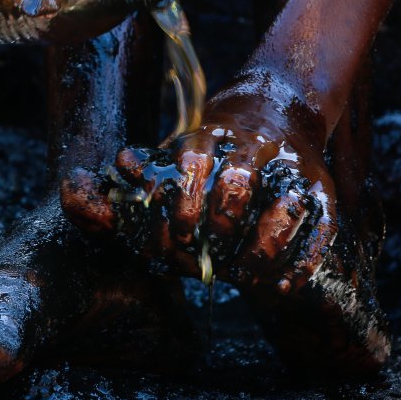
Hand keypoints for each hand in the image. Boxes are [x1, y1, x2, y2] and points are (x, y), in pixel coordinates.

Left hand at [62, 72, 336, 295]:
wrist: (274, 112)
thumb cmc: (208, 156)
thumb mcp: (169, 160)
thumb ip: (128, 181)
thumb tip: (78, 187)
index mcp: (208, 138)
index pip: (192, 162)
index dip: (182, 200)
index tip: (177, 236)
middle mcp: (251, 148)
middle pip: (237, 180)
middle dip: (220, 220)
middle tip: (209, 252)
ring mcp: (290, 168)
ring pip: (285, 202)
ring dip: (265, 244)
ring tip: (246, 277)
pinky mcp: (322, 190)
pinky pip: (321, 225)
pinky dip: (303, 259)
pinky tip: (279, 288)